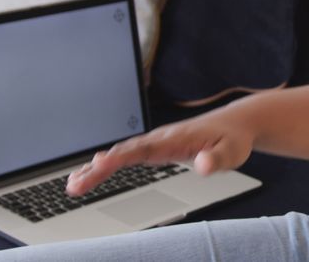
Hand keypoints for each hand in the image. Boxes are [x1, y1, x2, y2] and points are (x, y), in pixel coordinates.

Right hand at [65, 102, 253, 195]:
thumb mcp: (233, 153)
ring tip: (74, 185)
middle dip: (99, 168)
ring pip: (121, 153)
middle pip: (125, 151)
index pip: (144, 148)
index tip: (99, 163)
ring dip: (97, 168)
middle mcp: (161, 137)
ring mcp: (156, 141)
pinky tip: (88, 175)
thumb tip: (203, 167)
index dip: (121, 157)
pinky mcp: (155, 147)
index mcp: (177, 138)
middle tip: (76, 184)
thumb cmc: (233, 139)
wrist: (234, 123)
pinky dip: (106, 165)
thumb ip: (218, 160)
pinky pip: (126, 155)